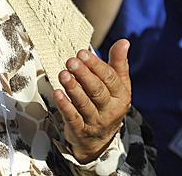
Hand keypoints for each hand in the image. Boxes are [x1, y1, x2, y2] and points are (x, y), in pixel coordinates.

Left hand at [53, 39, 131, 163]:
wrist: (100, 140)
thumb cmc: (107, 104)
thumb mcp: (117, 85)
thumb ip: (118, 63)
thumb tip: (124, 42)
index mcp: (121, 96)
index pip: (110, 78)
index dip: (95, 65)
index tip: (82, 53)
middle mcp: (110, 109)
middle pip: (97, 91)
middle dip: (84, 75)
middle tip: (71, 61)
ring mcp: (95, 121)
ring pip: (84, 104)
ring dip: (73, 88)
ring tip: (63, 74)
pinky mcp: (80, 130)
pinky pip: (72, 117)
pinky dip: (65, 105)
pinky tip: (57, 93)